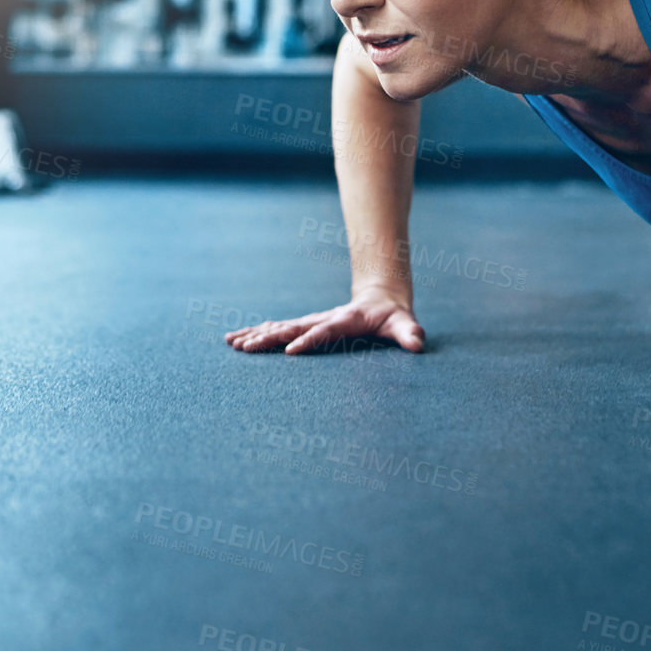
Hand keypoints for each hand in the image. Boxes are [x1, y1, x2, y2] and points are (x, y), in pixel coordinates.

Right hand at [224, 288, 424, 354]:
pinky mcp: (305, 325)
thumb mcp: (404, 324)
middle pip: (292, 328)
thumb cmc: (393, 317)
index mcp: (344, 321)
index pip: (323, 332)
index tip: (289, 352)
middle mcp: (323, 319)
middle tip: (246, 348)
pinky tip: (237, 340)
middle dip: (268, 338)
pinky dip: (256, 333)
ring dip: (255, 335)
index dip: (308, 340)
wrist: (381, 299)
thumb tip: (419, 343)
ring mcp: (311, 321)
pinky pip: (277, 329)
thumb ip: (410, 333)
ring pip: (279, 327)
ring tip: (232, 343)